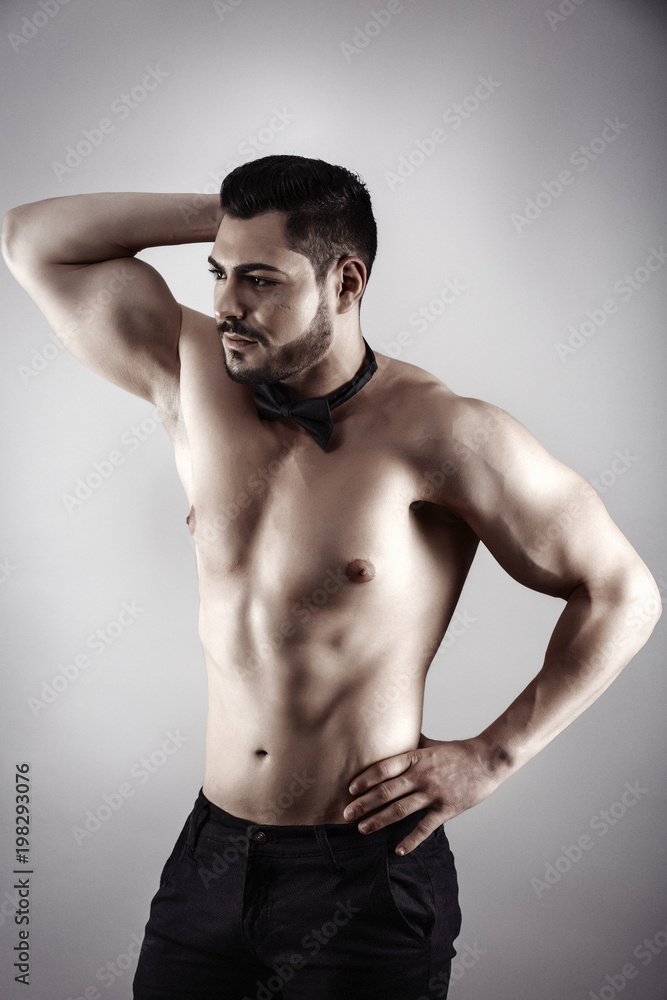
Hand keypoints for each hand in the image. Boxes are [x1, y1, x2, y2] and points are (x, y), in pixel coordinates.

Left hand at [343, 734, 500, 854]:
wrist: (487, 760)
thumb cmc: (457, 752)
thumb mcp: (431, 744)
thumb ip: (411, 743)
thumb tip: (392, 733)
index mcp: (416, 758)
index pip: (384, 768)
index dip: (365, 779)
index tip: (351, 789)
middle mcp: (421, 775)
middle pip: (387, 791)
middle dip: (364, 803)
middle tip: (346, 813)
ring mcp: (433, 793)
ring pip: (400, 809)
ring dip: (379, 820)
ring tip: (362, 829)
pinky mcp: (446, 809)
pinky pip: (425, 828)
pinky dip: (411, 840)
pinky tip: (397, 850)